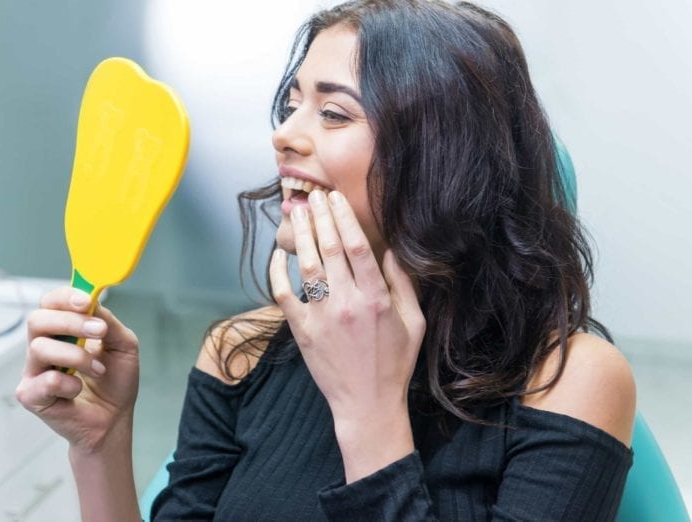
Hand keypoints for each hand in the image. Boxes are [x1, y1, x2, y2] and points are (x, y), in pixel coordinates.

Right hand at [15, 287, 139, 451]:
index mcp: (63, 330)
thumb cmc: (115, 381)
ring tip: (98, 369)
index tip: (87, 301)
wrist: (114, 418)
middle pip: (38, 319)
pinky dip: (69, 384)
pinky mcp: (31, 395)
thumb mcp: (123, 345)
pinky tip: (78, 390)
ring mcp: (34, 370)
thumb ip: (109, 322)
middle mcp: (44, 346)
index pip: (51, 302)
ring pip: (40, 348)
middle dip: (70, 321)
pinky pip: (44, 380)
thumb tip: (94, 302)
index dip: (65, 297)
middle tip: (99, 331)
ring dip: (77, 357)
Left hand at [270, 190, 425, 479]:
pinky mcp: (302, 331)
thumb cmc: (394, 363)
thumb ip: (404, 284)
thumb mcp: (414, 322)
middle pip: (329, 249)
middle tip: (313, 196)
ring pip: (307, 266)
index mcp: (377, 299)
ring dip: (302, 236)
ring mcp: (322, 318)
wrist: (367, 404)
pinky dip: (277, 272)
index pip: (357, 247)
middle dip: (321, 217)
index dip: (344, 218)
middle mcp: (348, 304)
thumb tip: (392, 250)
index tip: (335, 198)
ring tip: (298, 213)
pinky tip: (278, 254)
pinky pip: (284, 295)